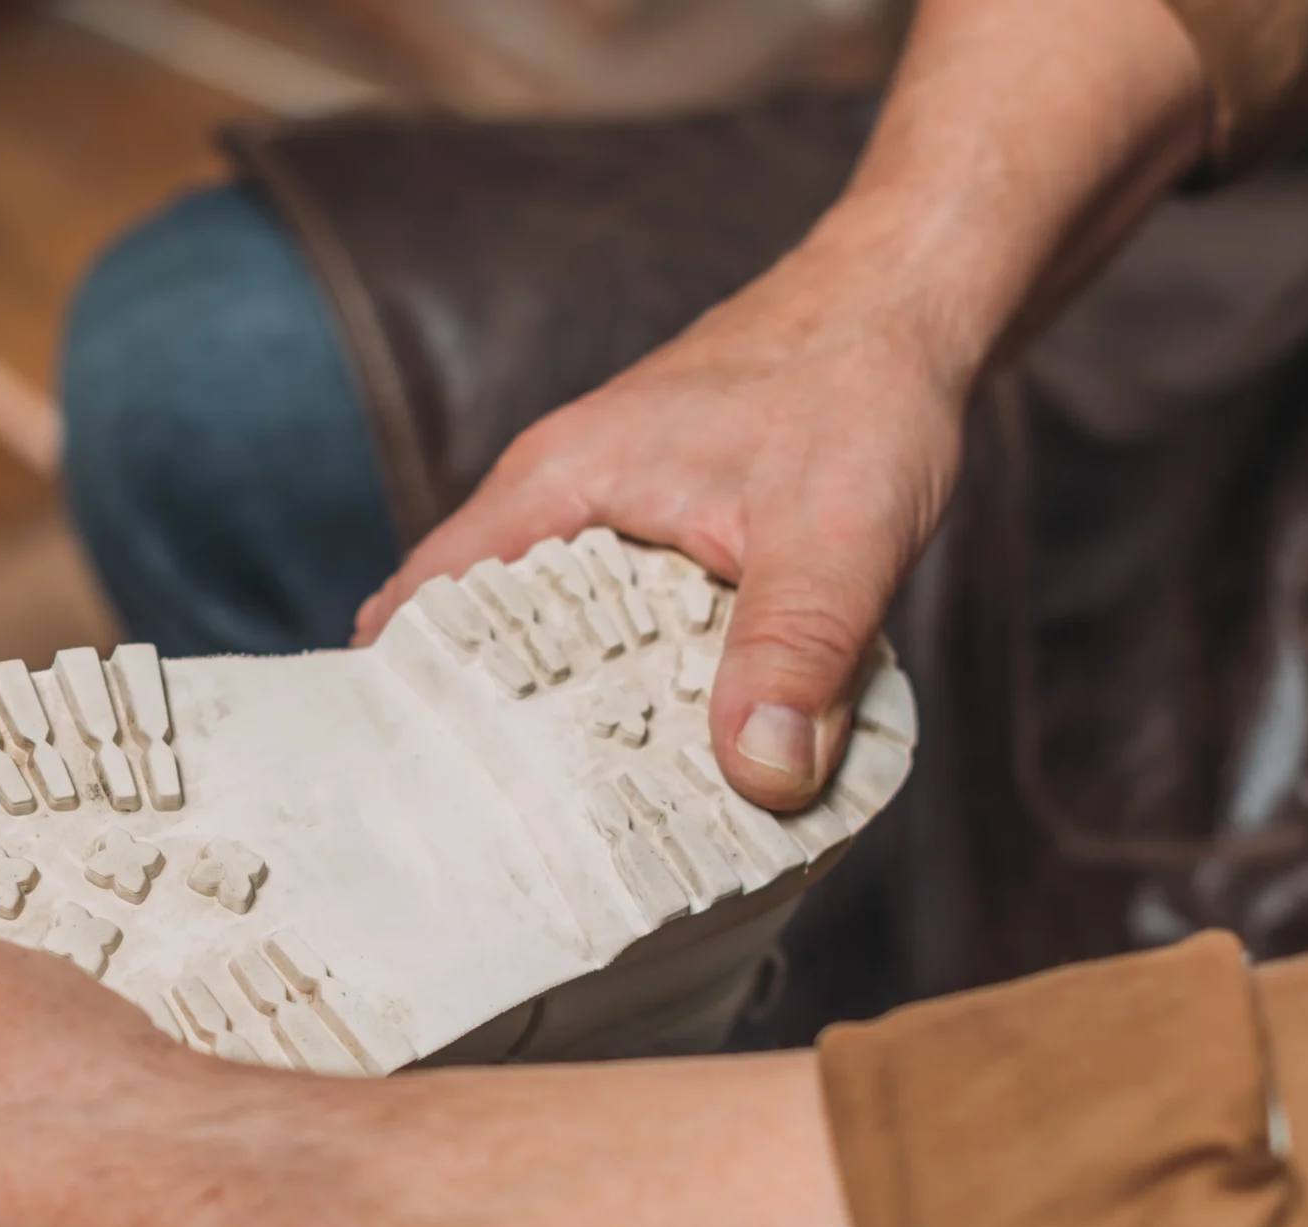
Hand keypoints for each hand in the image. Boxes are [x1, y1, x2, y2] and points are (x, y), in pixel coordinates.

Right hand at [356, 219, 965, 812]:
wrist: (907, 302)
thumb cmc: (863, 384)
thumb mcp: (838, 536)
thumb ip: (795, 654)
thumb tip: (759, 776)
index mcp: (559, 484)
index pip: (423, 604)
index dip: (400, 701)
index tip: (403, 800)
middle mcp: (561, 494)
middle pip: (473, 633)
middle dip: (477, 733)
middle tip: (489, 843)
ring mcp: (606, 509)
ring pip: (548, 633)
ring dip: (559, 716)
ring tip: (564, 824)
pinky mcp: (656, 526)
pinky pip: (608, 622)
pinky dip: (621, 686)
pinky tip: (657, 750)